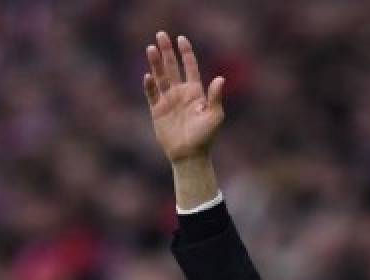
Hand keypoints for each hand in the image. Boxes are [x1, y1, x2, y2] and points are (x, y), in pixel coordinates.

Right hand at [143, 31, 224, 163]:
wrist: (190, 155)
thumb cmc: (205, 137)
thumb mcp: (214, 116)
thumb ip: (215, 97)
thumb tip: (221, 79)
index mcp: (195, 93)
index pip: (190, 67)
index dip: (186, 53)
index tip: (181, 38)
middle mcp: (181, 94)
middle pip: (172, 67)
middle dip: (167, 51)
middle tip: (160, 34)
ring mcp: (168, 101)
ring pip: (160, 77)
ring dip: (156, 63)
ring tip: (151, 48)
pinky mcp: (157, 111)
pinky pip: (152, 94)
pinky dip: (150, 85)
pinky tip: (148, 76)